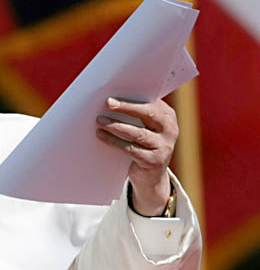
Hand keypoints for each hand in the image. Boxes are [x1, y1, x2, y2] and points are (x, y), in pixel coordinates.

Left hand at [95, 97, 177, 215]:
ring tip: (100, 121)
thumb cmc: (143, 144)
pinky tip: (101, 136)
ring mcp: (164, 147)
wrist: (151, 176)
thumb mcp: (144, 127)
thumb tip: (111, 99)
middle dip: (126, 107)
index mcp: (168, 116)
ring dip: (116, 126)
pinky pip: (130, 149)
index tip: (114, 93)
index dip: (132, 98)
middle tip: (107, 103)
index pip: (151, 103)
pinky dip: (114, 142)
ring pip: (137, 133)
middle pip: (147, 114)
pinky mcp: (154, 161)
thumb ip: (136, 114)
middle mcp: (170, 130)